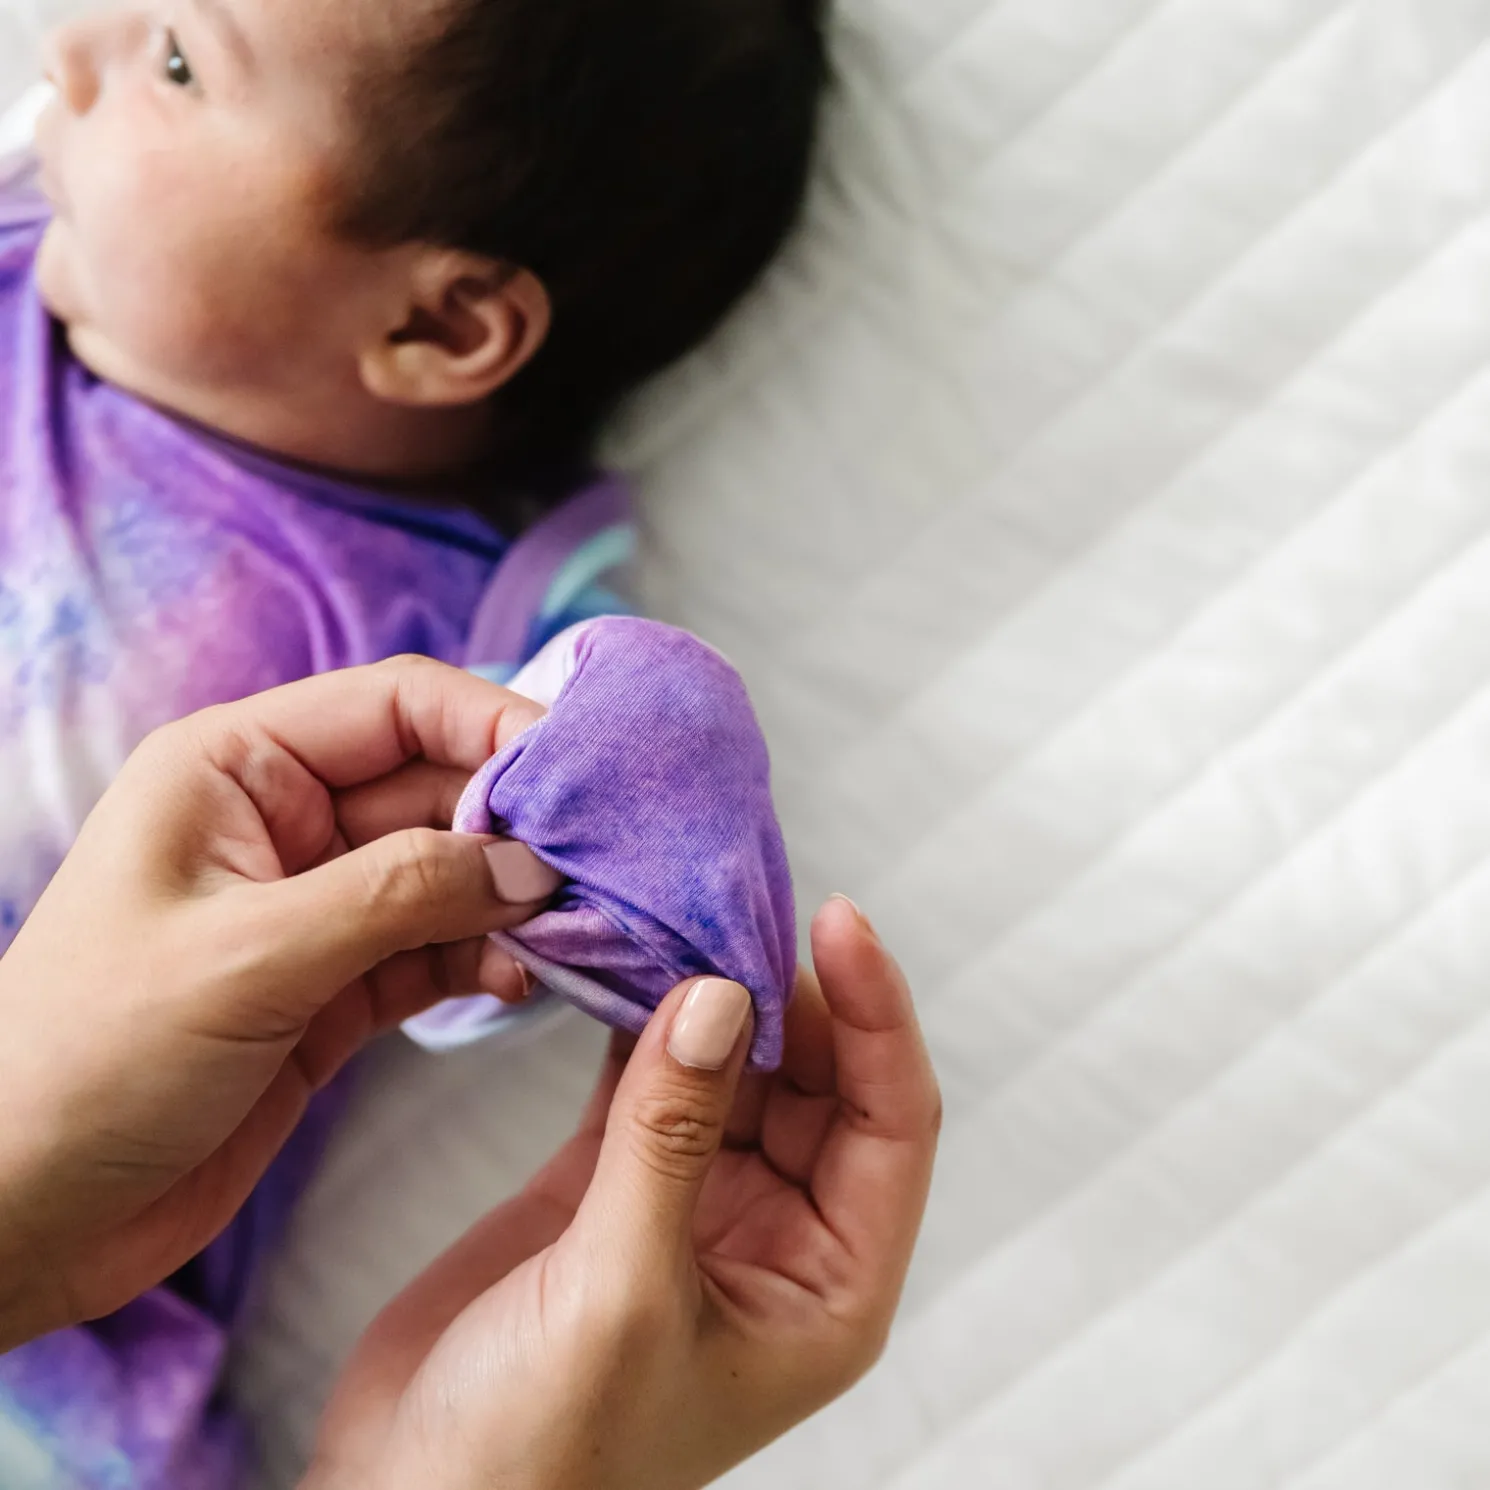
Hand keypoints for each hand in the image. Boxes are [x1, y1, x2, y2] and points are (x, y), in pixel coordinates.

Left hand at [0, 657, 562, 1349]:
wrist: (21, 1214)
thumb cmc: (87, 1058)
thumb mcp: (248, 956)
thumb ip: (398, 894)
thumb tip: (528, 863)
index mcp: (237, 768)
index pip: (397, 705)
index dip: (495, 726)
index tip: (582, 774)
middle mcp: (284, 823)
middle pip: (438, 789)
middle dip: (520, 824)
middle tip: (604, 865)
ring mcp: (317, 908)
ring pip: (451, 874)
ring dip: (516, 898)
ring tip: (581, 927)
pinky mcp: (338, 989)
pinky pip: (438, 949)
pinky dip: (489, 958)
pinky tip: (528, 976)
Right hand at [307, 895, 940, 1489]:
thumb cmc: (539, 1458)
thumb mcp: (623, 1293)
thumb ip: (673, 1136)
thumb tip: (720, 994)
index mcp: (827, 1284)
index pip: (891, 1120)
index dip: (876, 1014)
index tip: (837, 921)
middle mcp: (775, 1236)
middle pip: (819, 1079)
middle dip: (785, 993)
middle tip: (729, 908)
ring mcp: (692, 1201)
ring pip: (733, 1066)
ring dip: (709, 993)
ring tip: (675, 913)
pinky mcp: (611, 1182)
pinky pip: (649, 1076)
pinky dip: (638, 1018)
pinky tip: (620, 960)